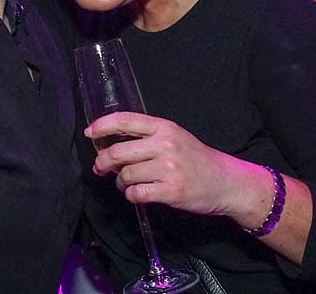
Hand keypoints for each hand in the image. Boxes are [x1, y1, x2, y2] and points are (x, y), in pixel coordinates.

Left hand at [87, 111, 250, 218]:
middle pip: (118, 151)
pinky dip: (131, 195)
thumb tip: (110, 143)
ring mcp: (169, 168)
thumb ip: (146, 137)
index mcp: (164, 127)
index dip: (102, 126)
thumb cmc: (196, 159)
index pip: (125, 120)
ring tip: (126, 183)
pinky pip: (137, 193)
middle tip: (100, 168)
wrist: (226, 181)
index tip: (90, 133)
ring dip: (119, 182)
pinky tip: (137, 193)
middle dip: (102, 162)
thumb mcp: (174, 137)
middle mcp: (165, 145)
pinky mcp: (172, 191)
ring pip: (125, 174)